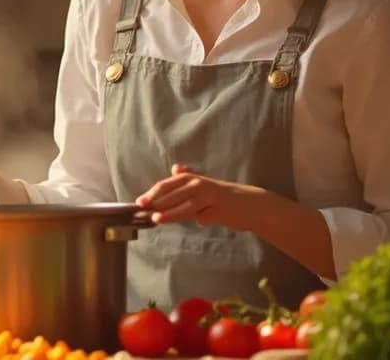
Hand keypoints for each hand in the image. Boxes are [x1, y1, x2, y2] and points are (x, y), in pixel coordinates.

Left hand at [135, 164, 260, 227]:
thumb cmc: (222, 198)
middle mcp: (200, 185)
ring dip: (171, 212)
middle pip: (174, 193)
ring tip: (157, 218)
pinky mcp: (221, 209)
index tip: (139, 202)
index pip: (167, 185)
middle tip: (142, 210)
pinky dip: (201, 219)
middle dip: (157, 202)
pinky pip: (206, 216)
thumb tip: (176, 168)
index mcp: (193, 179)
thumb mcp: (204, 187)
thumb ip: (187, 180)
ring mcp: (211, 197)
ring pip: (187, 204)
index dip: (152, 193)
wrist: (250, 204)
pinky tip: (199, 222)